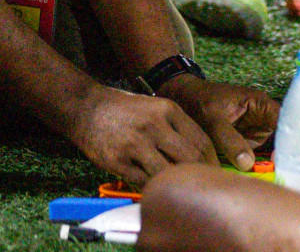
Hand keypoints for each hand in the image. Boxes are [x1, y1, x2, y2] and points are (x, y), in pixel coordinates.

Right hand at [63, 84, 219, 185]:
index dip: (212, 163)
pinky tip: (156, 189)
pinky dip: (153, 189)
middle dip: (198, 177)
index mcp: (167, 110)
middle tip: (201, 188)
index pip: (202, 142)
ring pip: (167, 174)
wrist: (86, 107)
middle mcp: (153, 125)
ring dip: (174, 185)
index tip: (213, 175)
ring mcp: (134, 144)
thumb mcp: (156, 108)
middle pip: (190, 160)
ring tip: (178, 191)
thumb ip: (178, 128)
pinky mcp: (118, 161)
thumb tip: (204, 158)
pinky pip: (144, 183)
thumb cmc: (125, 110)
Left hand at [158, 74, 280, 172]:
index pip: (287, 121)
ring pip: (272, 152)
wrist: (182, 101)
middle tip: (290, 178)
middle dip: (286, 158)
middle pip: (283, 139)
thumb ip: (230, 140)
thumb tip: (249, 164)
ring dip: (273, 166)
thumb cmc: (199, 103)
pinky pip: (256, 158)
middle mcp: (263, 119)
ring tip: (281, 181)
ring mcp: (256, 132)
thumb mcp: (213, 120)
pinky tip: (265, 181)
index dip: (292, 140)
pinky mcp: (247, 144)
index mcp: (260, 105)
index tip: (292, 162)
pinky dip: (259, 169)